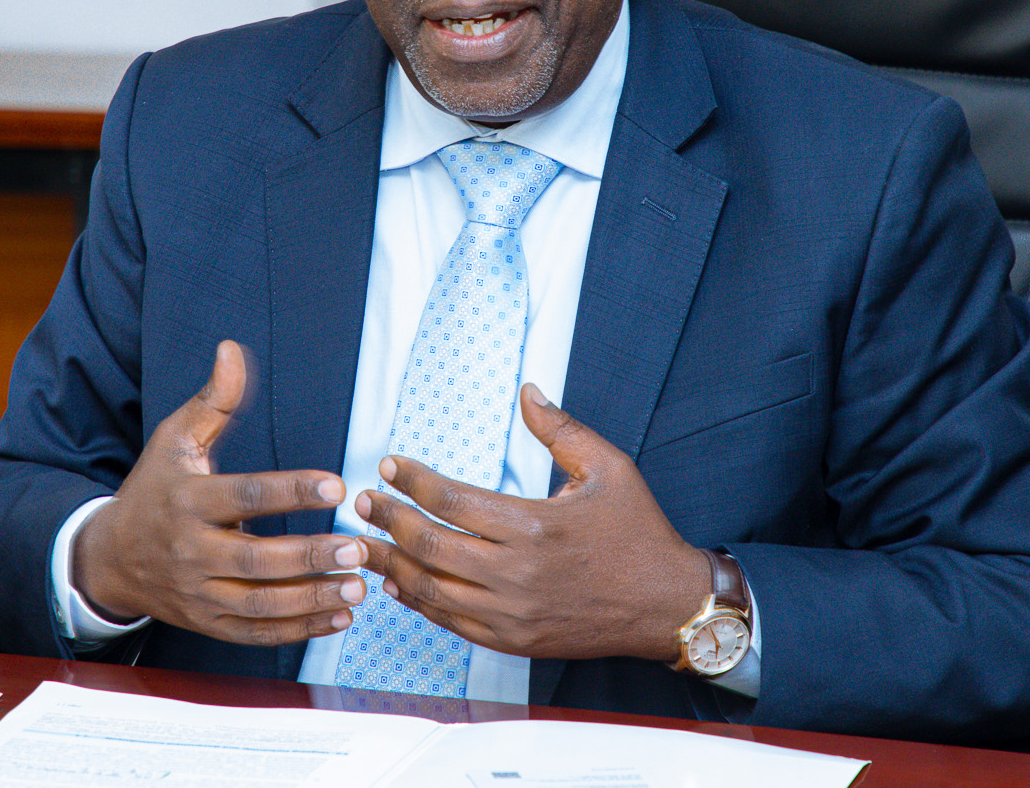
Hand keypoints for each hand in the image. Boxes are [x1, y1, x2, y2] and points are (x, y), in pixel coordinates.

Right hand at [72, 340, 368, 644]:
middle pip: (257, 559)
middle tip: (358, 546)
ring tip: (359, 586)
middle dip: (311, 555)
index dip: (292, 491)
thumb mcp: (176, 438)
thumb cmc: (155, 489)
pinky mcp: (208, 623)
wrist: (110, 557)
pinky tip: (339, 619)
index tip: (337, 485)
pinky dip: (299, 630)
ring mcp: (198, 593)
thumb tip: (232, 350)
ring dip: (313, 599)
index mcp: (188, 501)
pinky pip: (257, 633)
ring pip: (260, 605)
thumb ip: (214, 399)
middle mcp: (191, 551)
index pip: (246, 496)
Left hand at [356, 383, 710, 661]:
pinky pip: (451, 623)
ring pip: (432, 589)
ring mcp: (513, 614)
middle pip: (431, 545)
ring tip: (364, 542)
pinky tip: (399, 583)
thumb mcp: (609, 468)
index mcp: (536, 525)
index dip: (413, 481)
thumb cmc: (638, 532)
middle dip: (389, 520)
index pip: (453, 501)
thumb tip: (527, 390)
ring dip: (392, 563)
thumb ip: (561, 429)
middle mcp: (518, 573)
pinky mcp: (514, 640)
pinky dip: (419, 602)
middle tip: (363, 501)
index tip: (389, 465)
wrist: (667, 605)